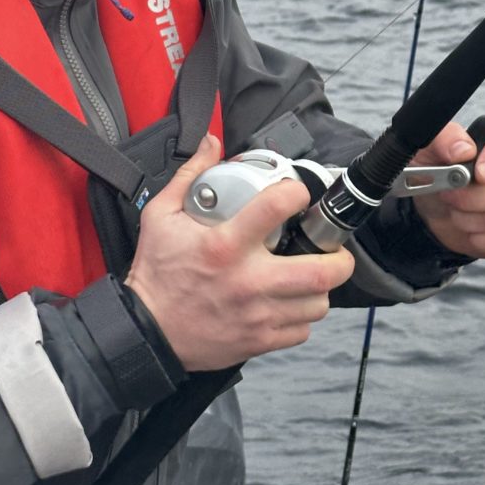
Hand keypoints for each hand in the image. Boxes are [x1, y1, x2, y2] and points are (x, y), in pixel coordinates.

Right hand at [126, 133, 355, 371]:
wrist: (146, 332)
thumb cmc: (156, 275)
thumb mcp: (161, 216)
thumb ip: (190, 176)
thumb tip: (211, 144)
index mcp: (225, 245)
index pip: (278, 207)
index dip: (297, 193)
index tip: (297, 195)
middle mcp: (248, 280)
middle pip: (322, 271)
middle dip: (338, 257)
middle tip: (330, 248)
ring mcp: (257, 314)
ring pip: (318, 303)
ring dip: (320, 287)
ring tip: (308, 276)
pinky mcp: (259, 340)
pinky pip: (302, 330)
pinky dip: (302, 316)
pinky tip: (289, 303)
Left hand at [414, 113, 484, 259]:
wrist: (435, 208)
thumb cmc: (435, 171)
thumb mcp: (427, 150)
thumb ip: (443, 140)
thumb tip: (465, 150)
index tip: (477, 173)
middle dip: (472, 198)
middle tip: (449, 195)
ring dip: (472, 220)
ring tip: (457, 211)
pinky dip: (482, 241)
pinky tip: (471, 231)